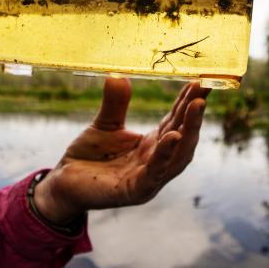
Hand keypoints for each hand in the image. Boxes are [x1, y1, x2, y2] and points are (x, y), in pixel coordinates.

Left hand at [34, 78, 208, 224]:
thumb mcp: (104, 125)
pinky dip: (166, 155)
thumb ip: (115, 104)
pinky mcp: (135, 191)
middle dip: (196, 113)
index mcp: (152, 145)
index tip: (201, 80)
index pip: (176, 121)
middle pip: (183, 137)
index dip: (188, 102)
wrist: (63, 184)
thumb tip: (118, 76)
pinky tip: (173, 136)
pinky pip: (155, 173)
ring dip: (189, 131)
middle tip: (205, 89)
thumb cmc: (88, 157)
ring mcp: (149, 179)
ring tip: (197, 106)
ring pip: (177, 156)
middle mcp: (156, 162)